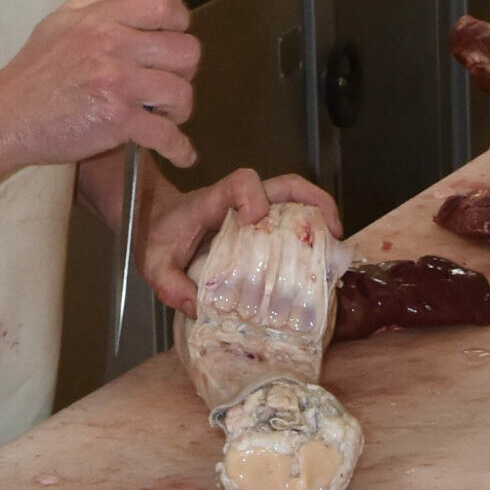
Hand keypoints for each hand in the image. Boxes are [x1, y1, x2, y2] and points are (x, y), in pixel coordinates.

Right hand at [0, 0, 200, 169]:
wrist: (6, 117)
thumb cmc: (33, 71)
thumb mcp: (60, 20)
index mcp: (101, 20)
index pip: (163, 4)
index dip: (180, 19)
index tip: (178, 33)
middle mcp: (114, 47)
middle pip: (185, 49)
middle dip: (186, 69)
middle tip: (172, 79)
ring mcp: (117, 84)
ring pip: (181, 91)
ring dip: (180, 108)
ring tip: (165, 113)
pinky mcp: (117, 121)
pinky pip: (166, 134)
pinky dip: (179, 147)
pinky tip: (181, 152)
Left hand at [142, 168, 343, 315]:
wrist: (155, 223)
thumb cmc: (157, 238)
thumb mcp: (153, 265)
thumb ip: (169, 285)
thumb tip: (197, 307)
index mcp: (212, 202)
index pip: (240, 182)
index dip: (253, 194)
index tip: (256, 219)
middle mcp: (239, 201)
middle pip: (285, 184)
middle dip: (315, 201)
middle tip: (334, 232)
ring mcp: (253, 209)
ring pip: (295, 197)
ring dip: (321, 214)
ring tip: (335, 246)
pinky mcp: (260, 223)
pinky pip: (291, 217)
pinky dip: (311, 231)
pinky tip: (318, 258)